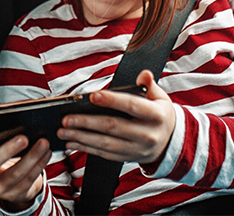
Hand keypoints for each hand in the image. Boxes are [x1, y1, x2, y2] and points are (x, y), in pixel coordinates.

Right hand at [0, 135, 50, 211]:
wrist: (12, 182)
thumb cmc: (2, 156)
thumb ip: (0, 134)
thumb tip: (19, 114)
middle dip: (6, 152)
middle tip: (23, 138)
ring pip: (14, 175)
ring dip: (32, 157)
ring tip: (43, 142)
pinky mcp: (15, 195)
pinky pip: (28, 181)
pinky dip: (39, 165)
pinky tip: (47, 153)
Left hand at [57, 70, 175, 163]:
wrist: (170, 141)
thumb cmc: (159, 113)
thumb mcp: (160, 97)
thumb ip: (149, 85)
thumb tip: (144, 74)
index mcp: (156, 116)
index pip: (132, 106)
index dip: (112, 100)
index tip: (92, 96)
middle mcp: (148, 135)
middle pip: (113, 127)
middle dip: (87, 123)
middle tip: (66, 119)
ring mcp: (137, 149)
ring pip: (106, 144)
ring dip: (81, 138)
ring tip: (62, 132)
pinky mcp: (128, 158)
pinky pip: (104, 154)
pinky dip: (86, 148)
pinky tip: (72, 142)